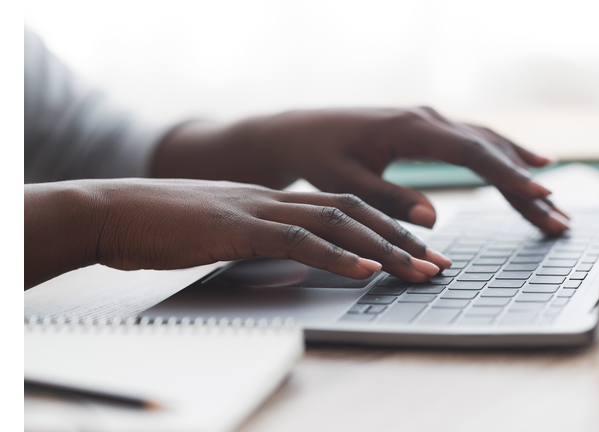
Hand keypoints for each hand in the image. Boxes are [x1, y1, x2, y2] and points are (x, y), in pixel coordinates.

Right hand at [24, 179, 451, 288]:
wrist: (112, 210)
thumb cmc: (164, 227)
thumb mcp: (225, 233)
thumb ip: (262, 241)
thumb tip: (296, 261)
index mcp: (275, 200)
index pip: (345, 209)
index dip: (386, 229)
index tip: (420, 251)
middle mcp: (275, 199)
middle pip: (354, 213)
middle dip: (401, 240)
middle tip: (440, 265)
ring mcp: (257, 210)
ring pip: (336, 223)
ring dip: (382, 248)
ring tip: (419, 270)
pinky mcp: (235, 228)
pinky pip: (294, 241)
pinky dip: (333, 255)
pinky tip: (363, 269)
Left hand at [152, 107, 569, 233]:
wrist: (298, 131)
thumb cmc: (317, 156)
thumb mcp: (345, 183)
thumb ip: (388, 200)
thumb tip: (433, 218)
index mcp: (411, 128)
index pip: (472, 154)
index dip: (509, 177)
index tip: (541, 197)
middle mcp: (428, 117)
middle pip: (491, 150)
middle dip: (526, 186)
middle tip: (560, 219)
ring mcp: (431, 120)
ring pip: (489, 144)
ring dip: (521, 173)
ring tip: (553, 203)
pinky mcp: (428, 129)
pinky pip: (476, 142)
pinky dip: (504, 157)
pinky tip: (526, 166)